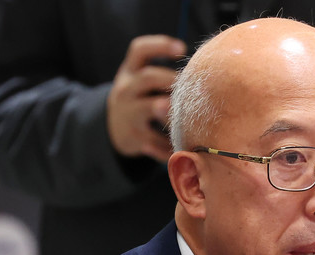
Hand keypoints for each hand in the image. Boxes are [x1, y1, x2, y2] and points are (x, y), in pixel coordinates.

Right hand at [107, 35, 186, 161]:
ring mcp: (128, 113)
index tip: (182, 48)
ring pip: (150, 108)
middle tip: (191, 86)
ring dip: (172, 110)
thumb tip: (202, 74)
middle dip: (171, 79)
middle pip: (147, 77)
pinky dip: (170, 144)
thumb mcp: (140, 82)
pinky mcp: (133, 137)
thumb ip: (163, 75)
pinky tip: (186, 148)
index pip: (139, 49)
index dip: (160, 45)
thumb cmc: (139, 99)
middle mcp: (126, 89)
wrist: (112, 128)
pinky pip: (155, 140)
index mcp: (130, 71)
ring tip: (189, 116)